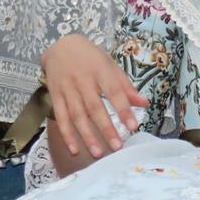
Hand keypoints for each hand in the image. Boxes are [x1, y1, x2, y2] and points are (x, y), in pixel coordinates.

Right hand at [40, 34, 146, 157]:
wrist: (61, 47)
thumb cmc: (92, 59)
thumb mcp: (111, 66)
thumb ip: (126, 87)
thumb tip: (144, 103)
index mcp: (100, 71)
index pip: (114, 93)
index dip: (124, 110)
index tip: (133, 126)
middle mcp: (82, 81)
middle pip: (94, 108)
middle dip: (106, 129)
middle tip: (117, 147)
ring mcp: (67, 89)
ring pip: (76, 115)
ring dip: (87, 136)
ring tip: (98, 153)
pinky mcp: (55, 96)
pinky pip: (60, 117)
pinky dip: (66, 134)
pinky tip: (74, 149)